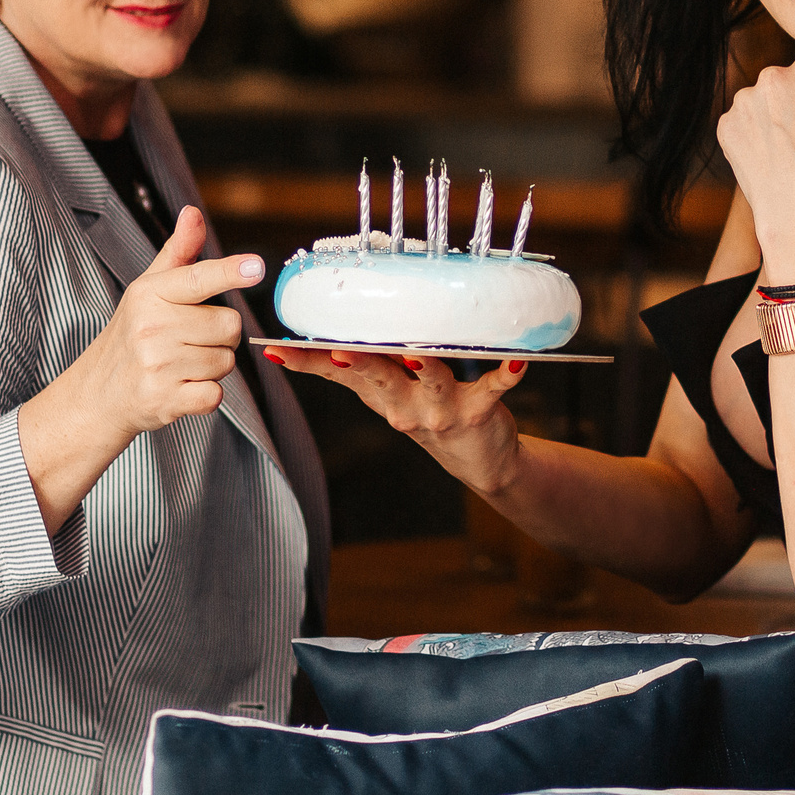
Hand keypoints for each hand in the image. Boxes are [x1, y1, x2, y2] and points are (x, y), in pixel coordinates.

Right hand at [80, 205, 255, 435]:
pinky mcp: (165, 400)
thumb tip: (193, 213)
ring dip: (212, 366)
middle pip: (229, 325)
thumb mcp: (148, 289)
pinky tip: (181, 388)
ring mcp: (157, 365)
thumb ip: (179, 252)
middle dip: (220, 335)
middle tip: (189, 340)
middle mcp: (152, 327)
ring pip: (226, 361)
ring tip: (181, 365)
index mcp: (150, 294)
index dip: (230, 272)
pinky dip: (206, 395)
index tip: (256, 266)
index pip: (198, 278)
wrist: (98, 394)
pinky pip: (216, 394)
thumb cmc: (131, 335)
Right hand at [265, 345, 532, 495]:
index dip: (306, 364)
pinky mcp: (479, 409)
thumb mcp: (386, 392)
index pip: (336, 375)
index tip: (275, 349)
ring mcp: (441, 408)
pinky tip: (518, 362)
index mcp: (379, 394)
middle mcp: (404, 404)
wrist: (481, 459)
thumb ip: (357, 365)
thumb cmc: (428, 411)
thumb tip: (314, 334)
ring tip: (412, 349)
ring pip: (429, 380)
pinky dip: (506, 375)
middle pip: (377, 378)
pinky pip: (494, 388)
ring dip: (422, 365)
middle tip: (337, 349)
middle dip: (358, 363)